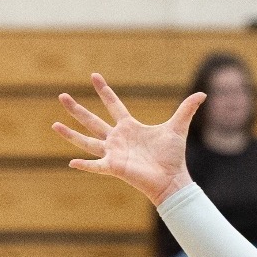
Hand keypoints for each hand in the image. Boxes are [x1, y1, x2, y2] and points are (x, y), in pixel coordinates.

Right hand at [55, 73, 201, 205]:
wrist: (173, 179)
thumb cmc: (173, 157)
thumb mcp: (178, 128)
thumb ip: (187, 110)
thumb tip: (203, 93)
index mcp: (130, 128)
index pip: (114, 106)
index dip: (104, 92)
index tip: (94, 77)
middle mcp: (118, 139)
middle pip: (93, 121)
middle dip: (77, 109)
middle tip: (62, 96)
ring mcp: (114, 153)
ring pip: (87, 141)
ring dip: (71, 134)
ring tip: (54, 125)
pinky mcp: (115, 167)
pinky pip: (96, 166)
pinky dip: (85, 166)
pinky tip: (71, 163)